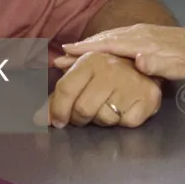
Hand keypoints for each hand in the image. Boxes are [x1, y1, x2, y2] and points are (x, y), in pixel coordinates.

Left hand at [40, 51, 161, 128]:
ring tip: (109, 105)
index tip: (57, 121)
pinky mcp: (148, 98)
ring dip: (103, 119)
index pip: (65, 89)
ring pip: (105, 119)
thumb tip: (37, 119)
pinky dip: (124, 120)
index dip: (57, 110)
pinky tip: (126, 107)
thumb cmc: (107, 74)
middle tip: (85, 115)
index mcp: (91, 60)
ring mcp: (131, 83)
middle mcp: (111, 69)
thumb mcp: (83, 74)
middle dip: (80, 118)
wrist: (147, 66)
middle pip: (83, 109)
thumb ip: (59, 94)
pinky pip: (126, 123)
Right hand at [55, 24, 184, 80]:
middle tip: (58, 54)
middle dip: (81, 46)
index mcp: (141, 41)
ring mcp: (141, 30)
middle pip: (104, 37)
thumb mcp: (177, 67)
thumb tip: (137, 60)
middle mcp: (138, 32)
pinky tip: (100, 45)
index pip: (108, 44)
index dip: (86, 48)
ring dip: (90, 42)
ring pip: (110, 35)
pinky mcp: (146, 33)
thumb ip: (157, 64)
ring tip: (72, 50)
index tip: (65, 51)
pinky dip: (103, 40)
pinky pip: (117, 35)